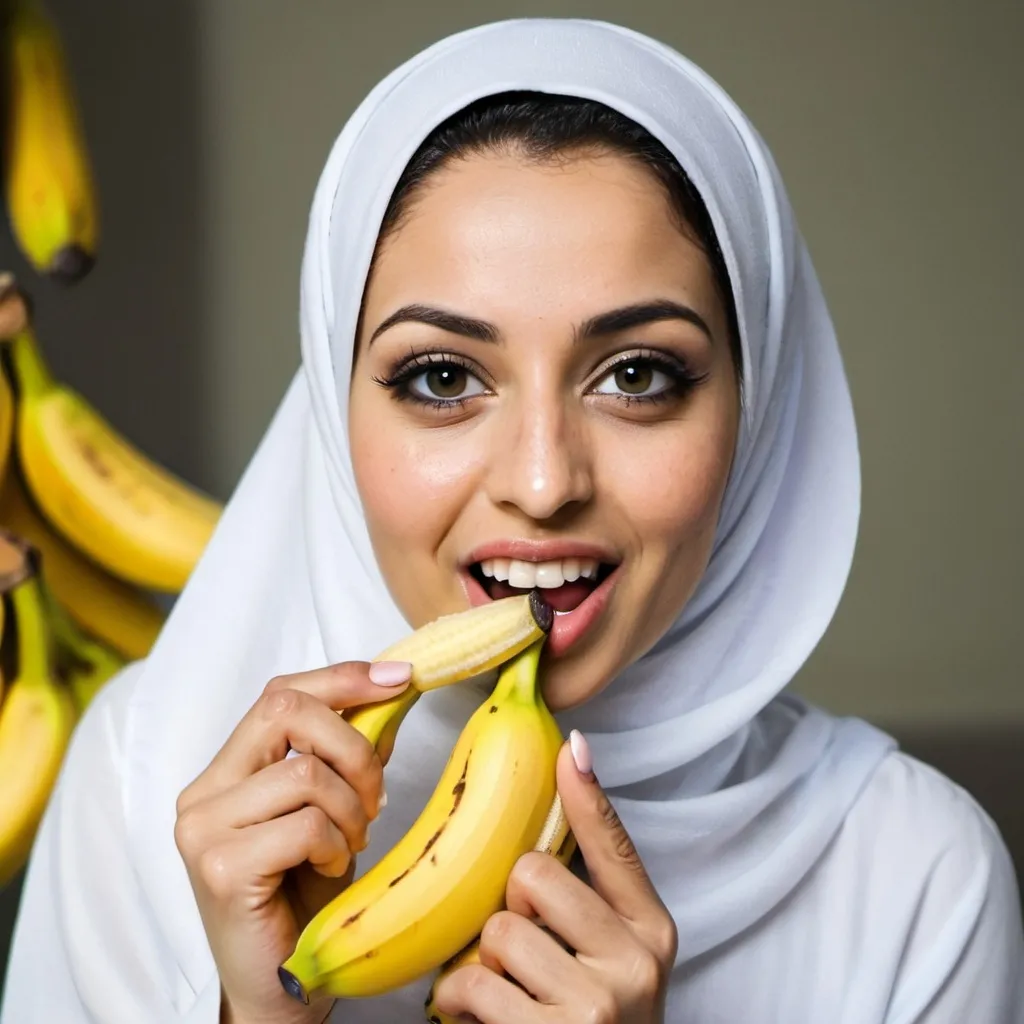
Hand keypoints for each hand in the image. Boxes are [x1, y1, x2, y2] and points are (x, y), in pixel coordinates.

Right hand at [173, 660, 410, 1023]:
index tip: (399, 678)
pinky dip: (336, 846)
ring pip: (306, 774)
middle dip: (354, 745)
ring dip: (351, 809)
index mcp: (226, 771)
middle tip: (374, 796)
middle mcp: (203, 793)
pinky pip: (306, 825)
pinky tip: (330, 869)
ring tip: (349, 844)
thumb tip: (393, 688)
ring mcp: (204, 830)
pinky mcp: (221, 868)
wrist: (281, 985)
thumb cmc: (306, 896)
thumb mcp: (333, 810)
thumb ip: (348, 754)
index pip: (280, 693)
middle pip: (287, 711)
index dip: (342, 678)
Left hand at [430, 730, 677, 1022]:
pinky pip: (471, 984)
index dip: (585, 795)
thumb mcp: (612, 960)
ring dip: (482, 966)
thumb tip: (574, 768)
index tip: (567, 748)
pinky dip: (459, 1005)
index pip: (615, 845)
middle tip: (520, 956)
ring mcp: (598, 1006)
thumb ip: (591, 891)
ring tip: (504, 999)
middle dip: (509, 912)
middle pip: (531, 877)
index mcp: (651, 931)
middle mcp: (635, 962)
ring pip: (496, 931)